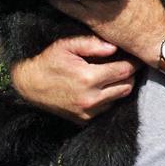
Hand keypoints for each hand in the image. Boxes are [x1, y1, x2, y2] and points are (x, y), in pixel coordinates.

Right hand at [11, 36, 140, 122]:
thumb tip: (115, 47)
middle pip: (126, 86)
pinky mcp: (83, 121)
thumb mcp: (67, 45)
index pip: (124, 71)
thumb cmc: (48, 61)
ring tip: (115, 74)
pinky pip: (107, 109)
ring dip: (121, 87)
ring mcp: (87, 112)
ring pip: (119, 99)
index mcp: (88, 78)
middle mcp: (91, 99)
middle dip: (130, 74)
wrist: (28, 85)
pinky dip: (109, 98)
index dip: (134, 63)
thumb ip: (92, 44)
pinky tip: (103, 87)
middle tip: (127, 64)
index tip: (136, 57)